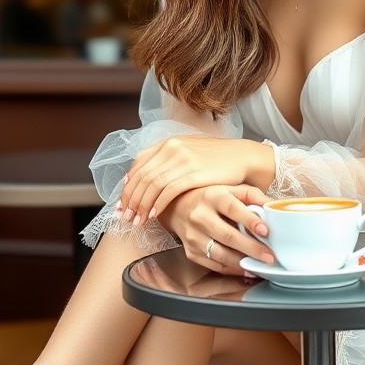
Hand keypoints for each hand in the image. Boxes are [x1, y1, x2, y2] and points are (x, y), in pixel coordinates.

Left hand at [119, 136, 260, 224]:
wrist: (242, 156)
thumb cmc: (216, 159)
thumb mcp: (187, 153)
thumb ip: (166, 161)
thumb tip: (145, 178)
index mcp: (167, 143)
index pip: (137, 166)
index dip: (127, 187)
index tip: (122, 204)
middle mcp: (171, 148)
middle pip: (141, 177)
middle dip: (130, 200)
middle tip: (125, 217)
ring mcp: (182, 160)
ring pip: (151, 185)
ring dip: (140, 206)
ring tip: (137, 221)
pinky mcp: (193, 172)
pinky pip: (167, 191)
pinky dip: (157, 204)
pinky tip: (152, 216)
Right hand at [158, 184, 274, 275]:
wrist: (179, 207)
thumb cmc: (211, 198)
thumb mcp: (231, 189)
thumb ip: (252, 196)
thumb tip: (272, 207)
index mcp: (213, 197)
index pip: (233, 209)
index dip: (249, 221)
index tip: (265, 231)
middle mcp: (200, 216)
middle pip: (228, 236)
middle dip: (252, 248)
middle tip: (270, 256)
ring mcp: (194, 236)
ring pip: (220, 254)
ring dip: (242, 263)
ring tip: (260, 266)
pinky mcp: (191, 251)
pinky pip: (214, 265)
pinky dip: (231, 270)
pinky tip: (245, 269)